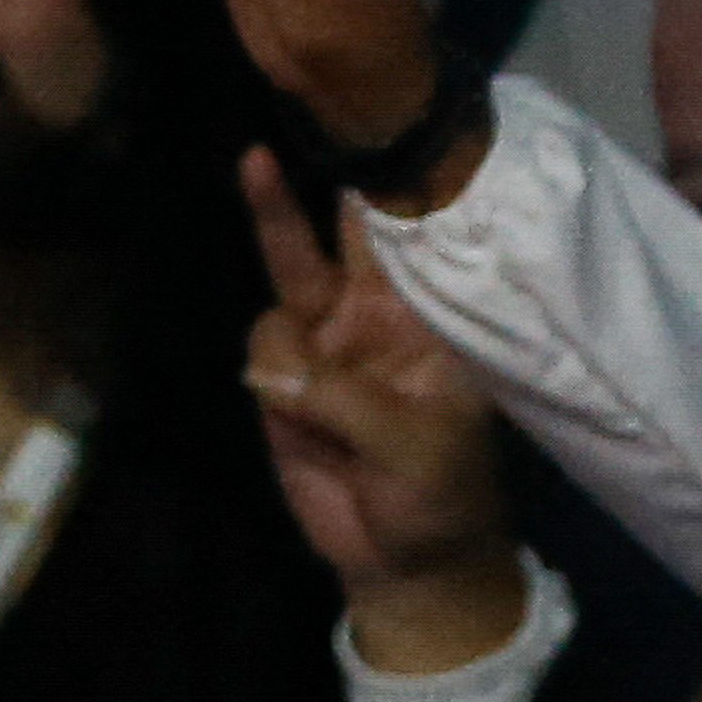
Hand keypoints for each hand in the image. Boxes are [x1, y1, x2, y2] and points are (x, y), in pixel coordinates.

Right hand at [239, 149, 517, 659]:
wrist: (404, 561)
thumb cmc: (442, 494)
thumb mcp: (415, 444)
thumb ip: (345, 399)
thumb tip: (268, 369)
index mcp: (429, 318)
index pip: (408, 239)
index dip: (387, 189)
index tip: (370, 141)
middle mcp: (375, 317)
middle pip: (332, 238)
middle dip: (295, 199)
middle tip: (260, 153)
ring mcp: (326, 347)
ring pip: (285, 292)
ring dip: (286, 333)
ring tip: (298, 396)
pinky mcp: (283, 385)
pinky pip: (261, 349)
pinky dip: (267, 370)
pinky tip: (286, 408)